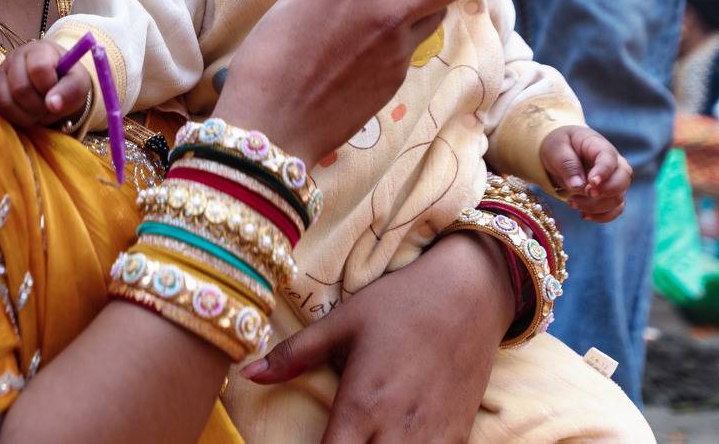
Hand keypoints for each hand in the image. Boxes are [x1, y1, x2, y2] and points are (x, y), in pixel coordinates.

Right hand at [0, 40, 92, 129]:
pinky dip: (11, 117)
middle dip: (38, 106)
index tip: (56, 92)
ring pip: (4, 101)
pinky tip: (24, 114)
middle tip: (47, 106)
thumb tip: (52, 104)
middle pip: (20, 88)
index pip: (39, 68)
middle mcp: (15, 56)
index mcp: (39, 49)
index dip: (49, 87)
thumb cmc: (66, 81)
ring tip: (37, 112)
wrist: (55, 85)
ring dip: (25, 115)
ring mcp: (0, 72)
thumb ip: (71, 90)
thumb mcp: (78, 83)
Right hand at [214, 0, 475, 164]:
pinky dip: (401, 36)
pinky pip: (412, 46)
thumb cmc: (267, 58)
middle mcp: (387, 9)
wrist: (271, 125)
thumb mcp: (295, 1)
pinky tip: (368, 45)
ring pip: (439, 12)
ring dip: (427, 0)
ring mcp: (398, 48)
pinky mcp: (397, 78)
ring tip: (398, 2)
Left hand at [240, 232, 509, 441]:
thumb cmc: (402, 301)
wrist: (471, 290)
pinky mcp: (458, 437)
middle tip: (337, 440)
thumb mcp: (344, 321)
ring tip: (366, 440)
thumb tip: (248, 374)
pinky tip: (394, 441)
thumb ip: (295, 354)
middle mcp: (398, 428)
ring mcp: (432, 437)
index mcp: (362, 403)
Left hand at [539, 125, 632, 221]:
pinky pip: (615, 210)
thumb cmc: (560, 146)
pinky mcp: (610, 195)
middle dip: (605, 191)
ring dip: (596, 206)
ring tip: (571, 202)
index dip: (604, 172)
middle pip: (623, 179)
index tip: (591, 183)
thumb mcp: (557, 149)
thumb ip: (567, 164)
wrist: (561, 153)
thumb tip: (578, 186)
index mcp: (599, 146)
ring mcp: (614, 180)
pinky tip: (584, 215)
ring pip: (618, 198)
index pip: (609, 158)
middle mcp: (613, 163)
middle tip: (584, 193)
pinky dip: (601, 216)